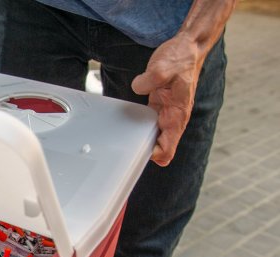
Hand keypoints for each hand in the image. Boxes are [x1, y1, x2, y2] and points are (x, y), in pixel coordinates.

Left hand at [132, 34, 203, 166]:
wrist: (187, 48)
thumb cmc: (180, 58)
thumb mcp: (165, 67)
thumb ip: (150, 79)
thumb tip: (138, 87)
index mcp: (177, 115)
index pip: (167, 149)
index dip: (153, 155)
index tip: (137, 151)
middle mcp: (172, 118)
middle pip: (157, 148)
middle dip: (142, 151)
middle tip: (123, 148)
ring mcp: (164, 113)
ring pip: (151, 137)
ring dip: (138, 140)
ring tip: (121, 139)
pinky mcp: (157, 106)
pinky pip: (147, 123)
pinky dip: (137, 126)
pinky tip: (125, 122)